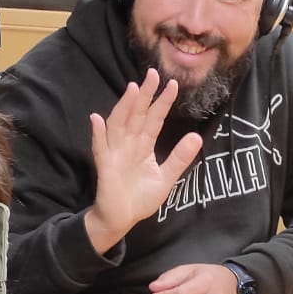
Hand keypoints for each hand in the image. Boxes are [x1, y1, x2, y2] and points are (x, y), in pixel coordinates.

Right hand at [84, 69, 203, 252]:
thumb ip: (179, 158)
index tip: (173, 84)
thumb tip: (196, 136)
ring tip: (132, 89)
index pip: (154, 119)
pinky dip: (98, 133)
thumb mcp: (166, 178)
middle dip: (144, 95)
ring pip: (119, 124)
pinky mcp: (105, 166)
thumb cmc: (140, 198)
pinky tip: (96, 119)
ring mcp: (115, 153)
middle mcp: (128, 144)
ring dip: (124, 106)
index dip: (162, 102)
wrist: (121, 220)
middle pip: (137, 115)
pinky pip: (100, 147)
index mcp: (143, 145)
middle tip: (153, 74)